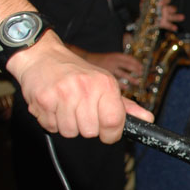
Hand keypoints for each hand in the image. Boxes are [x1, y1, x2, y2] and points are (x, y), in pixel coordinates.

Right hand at [6, 32, 152, 141]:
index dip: (111, 134)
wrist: (42, 56)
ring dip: (67, 125)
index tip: (107, 132)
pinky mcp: (44, 99)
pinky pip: (51, 126)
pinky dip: (51, 121)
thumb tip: (147, 119)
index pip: (114, 122)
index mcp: (105, 85)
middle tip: (80, 111)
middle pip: (90, 131)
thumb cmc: (75, 72)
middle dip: (85, 127)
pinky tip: (53, 105)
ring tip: (65, 107)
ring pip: (70, 132)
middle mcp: (86, 88)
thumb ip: (124, 105)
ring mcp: (63, 93)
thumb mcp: (104, 83)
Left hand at [139, 0, 184, 32]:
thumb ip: (145, 0)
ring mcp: (166, 17)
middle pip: (172, 8)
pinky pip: (169, 25)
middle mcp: (165, 10)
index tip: (161, 3)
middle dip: (172, 8)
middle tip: (173, 9)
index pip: (166, 0)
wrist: (145, 19)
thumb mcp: (144, 4)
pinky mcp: (165, 24)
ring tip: (182, 17)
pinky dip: (172, 27)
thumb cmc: (147, 10)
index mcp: (162, 4)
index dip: (165, 1)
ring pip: (173, 16)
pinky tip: (175, 28)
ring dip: (178, 16)